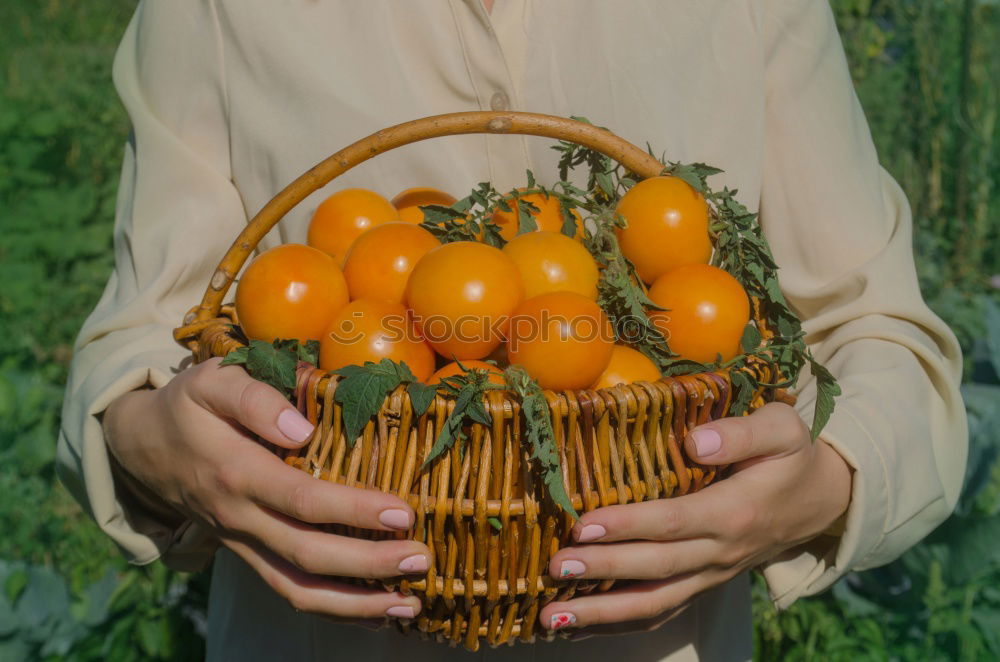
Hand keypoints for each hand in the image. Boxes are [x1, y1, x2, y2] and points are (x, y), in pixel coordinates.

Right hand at [103, 357, 428, 621]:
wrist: (142, 446)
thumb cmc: (189, 406)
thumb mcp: (211, 381)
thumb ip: (254, 398)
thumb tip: (301, 427)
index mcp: (236, 472)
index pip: (300, 500)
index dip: (352, 511)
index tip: (402, 511)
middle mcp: (240, 519)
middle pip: (306, 556)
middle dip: (367, 565)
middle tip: (420, 559)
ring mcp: (243, 544)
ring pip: (297, 591)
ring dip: (355, 604)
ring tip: (409, 604)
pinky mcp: (250, 555)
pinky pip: (290, 593)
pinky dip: (335, 610)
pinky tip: (378, 614)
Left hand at [539, 402, 851, 636]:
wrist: (819, 501)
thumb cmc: (790, 456)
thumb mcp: (782, 429)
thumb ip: (742, 432)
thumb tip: (694, 441)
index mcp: (734, 513)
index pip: (674, 522)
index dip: (628, 526)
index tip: (583, 525)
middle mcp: (720, 553)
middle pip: (656, 568)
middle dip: (603, 571)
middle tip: (555, 566)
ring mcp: (710, 575)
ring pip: (654, 603)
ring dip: (602, 614)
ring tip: (551, 616)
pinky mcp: (701, 585)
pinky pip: (660, 611)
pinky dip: (618, 623)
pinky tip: (575, 625)